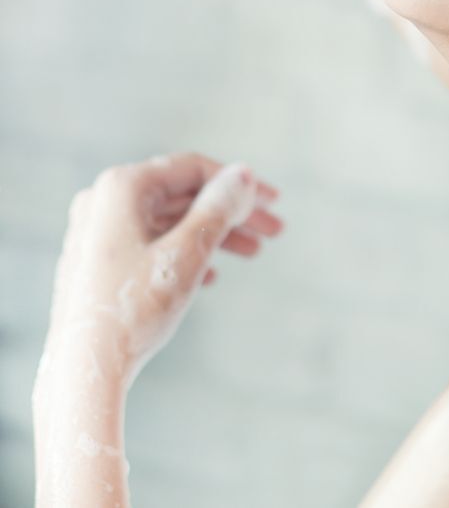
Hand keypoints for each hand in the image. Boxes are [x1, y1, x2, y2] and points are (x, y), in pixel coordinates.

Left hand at [36, 154, 283, 394]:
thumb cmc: (134, 309)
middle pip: (184, 195)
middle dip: (232, 213)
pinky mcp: (97, 261)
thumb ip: (219, 207)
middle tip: (273, 230)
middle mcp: (105, 201)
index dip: (240, 183)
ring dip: (215, 233)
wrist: (84, 372)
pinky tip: (213, 274)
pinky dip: (187, 251)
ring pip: (171, 220)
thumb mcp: (188, 252)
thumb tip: (243, 174)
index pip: (193, 169)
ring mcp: (97, 232)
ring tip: (253, 253)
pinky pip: (153, 242)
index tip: (273, 202)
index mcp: (123, 188)